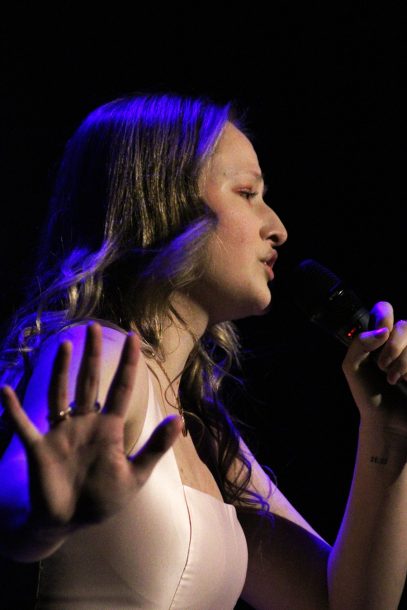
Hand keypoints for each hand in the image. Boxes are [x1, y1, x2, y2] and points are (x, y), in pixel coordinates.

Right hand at [0, 323, 181, 530]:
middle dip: (93, 355)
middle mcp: (85, 423)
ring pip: (60, 393)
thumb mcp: (135, 475)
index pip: (121, 388)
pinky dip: (13, 410)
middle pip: (89, 381)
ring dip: (60, 370)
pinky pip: (24, 425)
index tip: (134, 338)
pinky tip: (5, 389)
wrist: (71, 523)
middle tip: (94, 327)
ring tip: (65, 345)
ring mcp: (61, 432)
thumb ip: (155, 447)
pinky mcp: (40, 447)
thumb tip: (180, 419)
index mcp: (109, 428)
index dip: (128, 364)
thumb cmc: (103, 499)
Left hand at [342, 301, 406, 441]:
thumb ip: (359, 343)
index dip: (383, 314)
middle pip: (405, 324)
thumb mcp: (352, 367)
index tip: (380, 333)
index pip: (385, 309)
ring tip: (393, 379)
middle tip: (382, 367)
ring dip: (403, 360)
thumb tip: (384, 331)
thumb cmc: (368, 395)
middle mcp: (401, 343)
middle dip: (392, 347)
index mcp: (381, 337)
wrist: (387, 424)